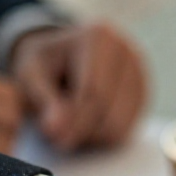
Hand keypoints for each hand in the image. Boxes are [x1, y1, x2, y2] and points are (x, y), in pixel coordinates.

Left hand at [10, 23, 147, 150]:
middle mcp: (127, 51)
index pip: (93, 91)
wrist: (61, 59)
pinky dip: (102, 135)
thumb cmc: (44, 66)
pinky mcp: (144, 95)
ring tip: (69, 127)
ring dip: (90, 135)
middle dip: (80, 129)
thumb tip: (55, 130)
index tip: (55, 138)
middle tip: (58, 139)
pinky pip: (125, 130)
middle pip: (107, 109)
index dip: (74, 120)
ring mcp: (140, 74)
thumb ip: (44, 102)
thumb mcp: (31, 77)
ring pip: (119, 124)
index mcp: (99, 36)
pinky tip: (84, 124)